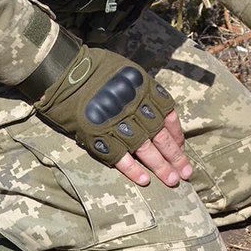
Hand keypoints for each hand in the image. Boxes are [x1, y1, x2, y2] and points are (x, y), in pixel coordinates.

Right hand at [34, 45, 193, 187]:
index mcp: (144, 90)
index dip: (177, 134)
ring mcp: (117, 123)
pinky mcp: (98, 135)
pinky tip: (145, 181)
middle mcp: (135, 107)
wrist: (64, 72)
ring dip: (160, 167)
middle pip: (161, 136)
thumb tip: (158, 113)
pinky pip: (119, 156)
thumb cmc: (96, 69)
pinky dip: (133, 170)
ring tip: (172, 181)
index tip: (182, 147)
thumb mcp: (128, 73)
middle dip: (175, 156)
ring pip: (145, 149)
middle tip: (186, 173)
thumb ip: (143, 91)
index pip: (168, 116)